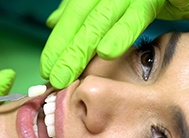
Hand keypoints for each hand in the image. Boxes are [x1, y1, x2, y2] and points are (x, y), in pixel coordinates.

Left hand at [40, 0, 188, 88]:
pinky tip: (108, 50)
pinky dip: (123, 30)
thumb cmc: (137, 0)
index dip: (58, 44)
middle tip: (57, 78)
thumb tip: (53, 22)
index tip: (48, 69)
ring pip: (105, 15)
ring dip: (89, 43)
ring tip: (70, 70)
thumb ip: (80, 15)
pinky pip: (140, 10)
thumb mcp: (106, 8)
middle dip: (69, 50)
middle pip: (84, 19)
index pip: (72, 18)